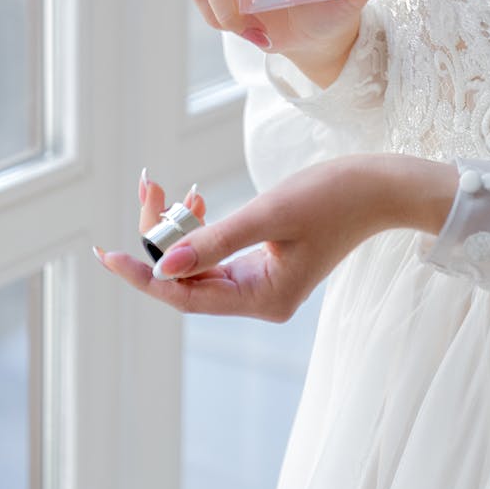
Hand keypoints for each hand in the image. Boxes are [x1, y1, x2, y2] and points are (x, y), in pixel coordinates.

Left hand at [94, 158, 456, 320]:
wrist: (381, 188)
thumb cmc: (334, 197)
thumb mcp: (270, 214)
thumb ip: (215, 242)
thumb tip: (164, 265)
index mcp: (264, 299)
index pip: (186, 297)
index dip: (144, 275)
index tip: (108, 255)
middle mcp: (260, 300)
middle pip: (188, 281)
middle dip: (160, 238)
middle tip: (148, 188)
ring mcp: (264, 284)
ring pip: (199, 266)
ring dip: (178, 231)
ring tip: (166, 188)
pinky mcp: (267, 264)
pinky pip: (217, 255)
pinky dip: (201, 230)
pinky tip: (195, 203)